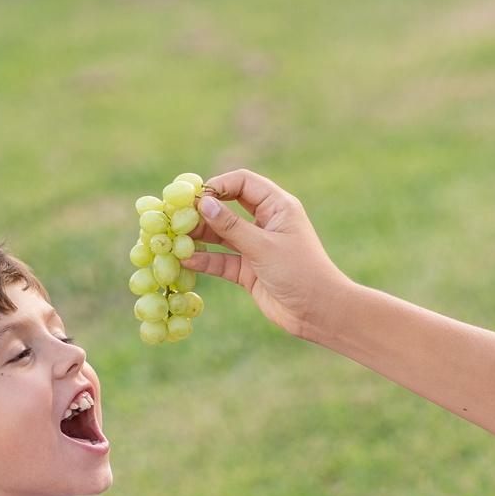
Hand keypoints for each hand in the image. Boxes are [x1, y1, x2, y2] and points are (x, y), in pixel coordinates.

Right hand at [181, 170, 355, 340]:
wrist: (319, 312)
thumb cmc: (300, 272)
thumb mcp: (263, 247)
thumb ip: (231, 226)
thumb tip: (203, 202)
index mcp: (277, 206)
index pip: (243, 182)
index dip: (218, 185)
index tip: (194, 196)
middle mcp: (266, 222)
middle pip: (228, 207)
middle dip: (202, 211)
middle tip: (175, 215)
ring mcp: (256, 247)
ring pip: (221, 235)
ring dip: (199, 236)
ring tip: (175, 237)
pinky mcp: (249, 270)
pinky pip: (222, 261)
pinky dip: (205, 260)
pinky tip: (185, 261)